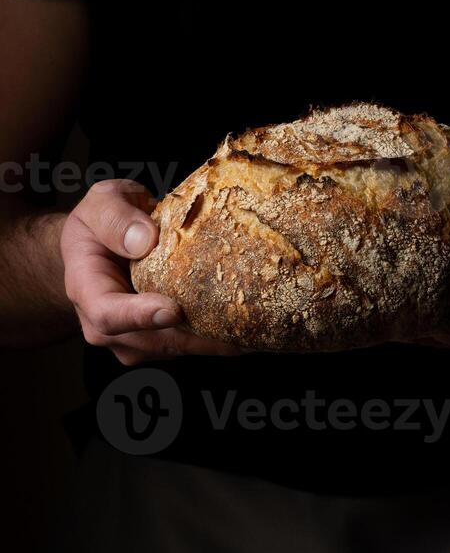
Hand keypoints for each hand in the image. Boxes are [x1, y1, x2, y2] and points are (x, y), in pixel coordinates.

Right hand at [61, 179, 239, 364]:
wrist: (98, 246)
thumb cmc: (99, 223)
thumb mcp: (100, 203)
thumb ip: (116, 218)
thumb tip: (146, 239)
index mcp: (87, 290)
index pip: (109, 314)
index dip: (141, 316)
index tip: (173, 309)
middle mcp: (108, 326)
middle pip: (155, 341)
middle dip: (199, 337)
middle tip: (243, 326)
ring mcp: (136, 339)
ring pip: (180, 348)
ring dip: (218, 342)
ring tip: (258, 328)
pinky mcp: (162, 340)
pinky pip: (192, 344)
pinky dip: (221, 337)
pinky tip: (252, 325)